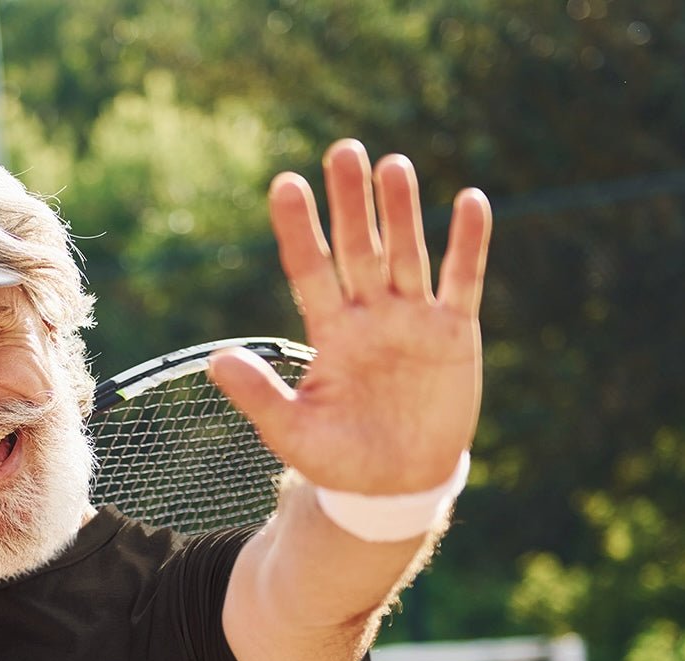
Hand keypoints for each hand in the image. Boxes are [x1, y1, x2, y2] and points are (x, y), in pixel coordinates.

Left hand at [209, 138, 491, 494]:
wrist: (395, 487)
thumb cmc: (338, 461)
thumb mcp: (292, 432)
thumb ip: (259, 395)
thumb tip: (214, 360)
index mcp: (330, 333)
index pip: (310, 270)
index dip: (299, 230)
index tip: (284, 184)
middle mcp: (369, 316)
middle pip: (359, 248)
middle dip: (351, 202)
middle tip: (343, 150)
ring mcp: (413, 320)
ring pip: (406, 254)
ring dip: (402, 212)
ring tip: (393, 165)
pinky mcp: (454, 333)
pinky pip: (463, 281)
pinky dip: (469, 244)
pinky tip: (470, 201)